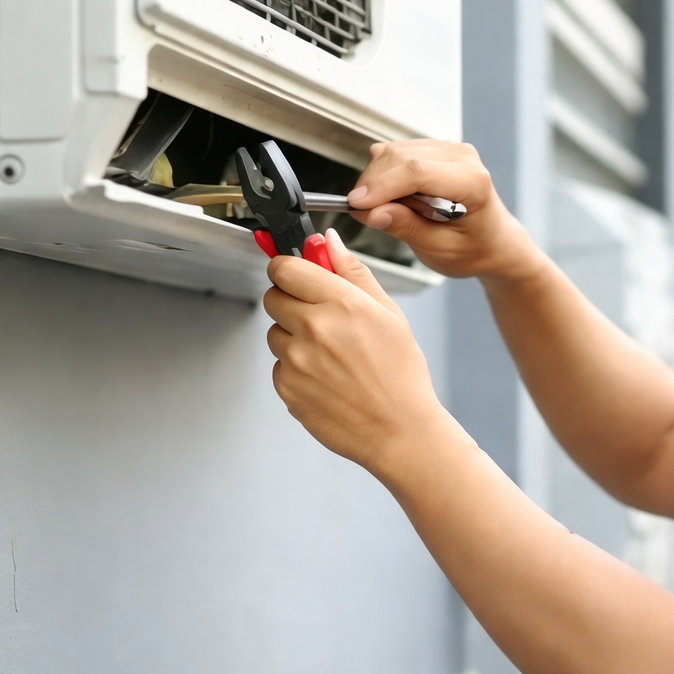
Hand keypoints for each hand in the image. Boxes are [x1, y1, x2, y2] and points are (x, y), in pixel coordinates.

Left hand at [263, 229, 452, 470]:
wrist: (399, 430)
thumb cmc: (401, 376)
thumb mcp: (389, 314)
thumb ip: (353, 273)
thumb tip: (329, 242)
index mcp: (341, 304)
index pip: (285, 267)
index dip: (289, 269)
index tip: (296, 275)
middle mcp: (314, 329)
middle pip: (273, 297)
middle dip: (291, 301)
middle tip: (320, 318)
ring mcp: (296, 360)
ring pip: (275, 333)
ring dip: (293, 337)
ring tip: (330, 355)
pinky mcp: (287, 388)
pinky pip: (279, 365)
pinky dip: (295, 368)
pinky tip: (326, 377)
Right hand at [347, 140, 542, 281]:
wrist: (494, 242)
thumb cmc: (474, 248)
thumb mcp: (440, 249)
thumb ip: (406, 228)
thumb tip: (371, 211)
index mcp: (472, 182)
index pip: (416, 171)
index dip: (381, 186)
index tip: (356, 204)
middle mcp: (462, 157)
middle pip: (400, 157)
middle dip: (373, 184)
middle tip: (363, 213)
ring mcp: (449, 149)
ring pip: (394, 151)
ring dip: (378, 180)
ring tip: (389, 210)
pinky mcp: (435, 149)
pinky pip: (397, 153)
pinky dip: (386, 175)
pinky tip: (397, 198)